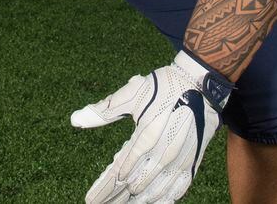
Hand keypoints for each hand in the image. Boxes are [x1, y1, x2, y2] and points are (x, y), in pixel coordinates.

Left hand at [71, 51, 231, 202]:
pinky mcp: (192, 162)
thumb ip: (103, 111)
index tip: (90, 199)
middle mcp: (163, 153)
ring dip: (136, 202)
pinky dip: (163, 199)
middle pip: (134, 186)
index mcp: (145, 136)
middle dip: (115, 198)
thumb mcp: (132, 93)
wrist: (201, 83)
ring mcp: (179, 160)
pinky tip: (152, 202)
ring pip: (155, 193)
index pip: (118, 172)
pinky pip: (177, 190)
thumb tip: (75, 119)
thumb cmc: (163, 86)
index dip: (103, 189)